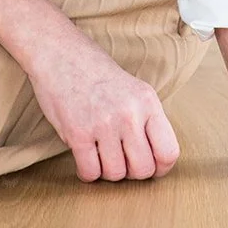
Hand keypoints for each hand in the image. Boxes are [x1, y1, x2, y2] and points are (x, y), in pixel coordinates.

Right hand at [26, 32, 180, 182]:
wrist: (58, 53)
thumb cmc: (95, 73)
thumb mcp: (132, 89)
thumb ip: (146, 121)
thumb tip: (155, 161)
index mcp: (147, 101)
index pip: (168, 152)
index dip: (159, 168)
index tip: (148, 165)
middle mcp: (129, 113)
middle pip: (143, 170)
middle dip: (130, 172)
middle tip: (119, 158)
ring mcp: (104, 124)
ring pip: (115, 175)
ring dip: (106, 170)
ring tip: (99, 153)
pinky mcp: (78, 133)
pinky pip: (90, 173)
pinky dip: (86, 171)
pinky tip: (84, 156)